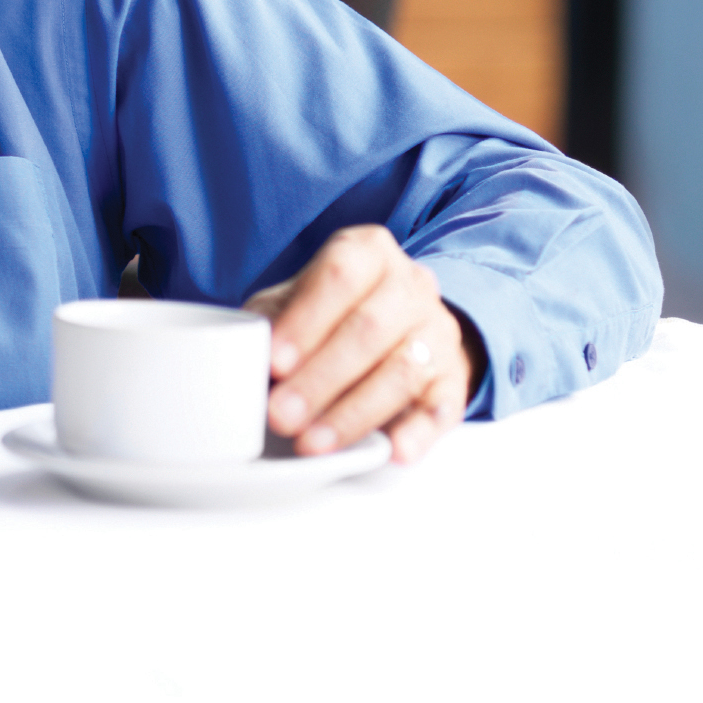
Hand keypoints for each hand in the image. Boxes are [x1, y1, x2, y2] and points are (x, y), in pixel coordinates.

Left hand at [244, 225, 483, 464]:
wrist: (402, 323)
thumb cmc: (334, 310)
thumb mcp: (297, 300)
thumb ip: (273, 318)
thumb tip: (247, 351)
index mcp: (369, 252)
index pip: (339, 277)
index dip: (306, 320)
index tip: (274, 361)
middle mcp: (411, 285)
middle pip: (369, 329)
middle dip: (320, 377)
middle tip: (281, 414)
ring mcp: (438, 332)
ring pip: (401, 371)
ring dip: (354, 413)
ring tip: (312, 441)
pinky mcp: (454, 379)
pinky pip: (442, 407)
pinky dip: (417, 432)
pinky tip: (393, 450)